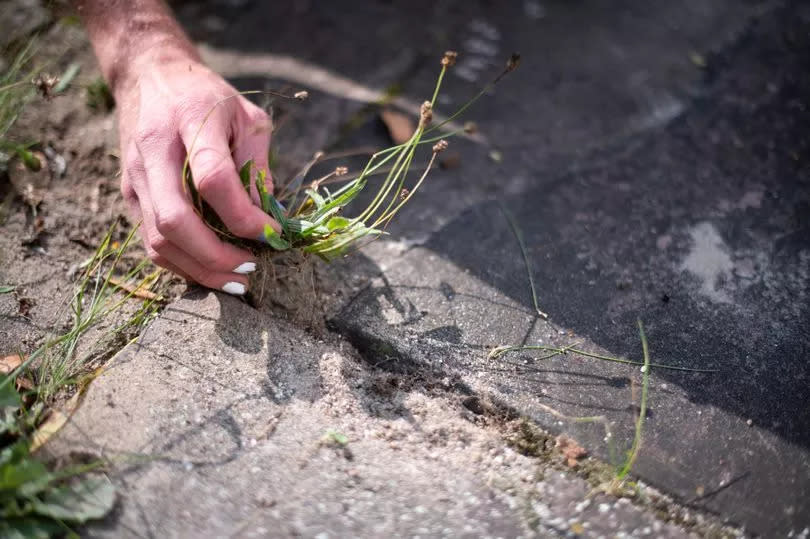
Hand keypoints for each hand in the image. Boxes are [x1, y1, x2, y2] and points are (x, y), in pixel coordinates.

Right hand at [116, 51, 278, 294]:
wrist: (150, 77)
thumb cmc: (208, 97)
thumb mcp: (247, 117)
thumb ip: (259, 165)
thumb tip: (270, 219)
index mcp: (190, 121)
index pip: (213, 179)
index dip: (243, 216)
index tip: (270, 233)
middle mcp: (155, 152)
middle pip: (175, 220)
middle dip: (215, 256)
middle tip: (249, 270)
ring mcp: (136, 176)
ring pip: (158, 240)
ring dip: (199, 269)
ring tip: (235, 280)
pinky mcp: (129, 194)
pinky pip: (151, 242)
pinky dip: (182, 264)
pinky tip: (211, 269)